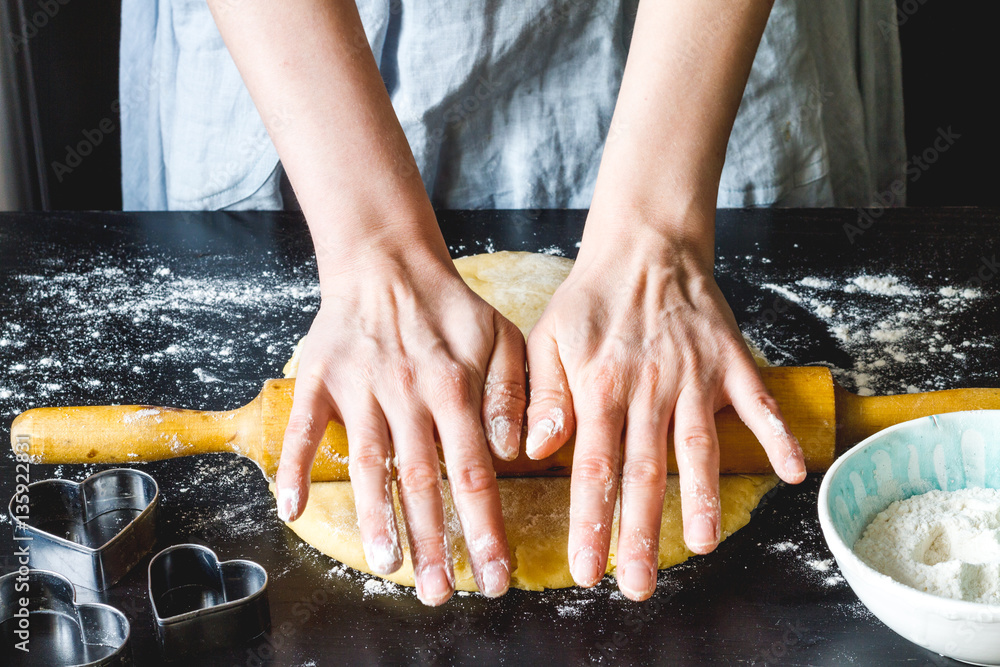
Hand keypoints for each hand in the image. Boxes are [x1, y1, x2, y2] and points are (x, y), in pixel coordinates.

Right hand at [275, 244, 525, 604]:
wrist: (387, 263)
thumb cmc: (451, 308)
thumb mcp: (502, 337)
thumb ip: (513, 393)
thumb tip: (516, 452)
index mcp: (455, 387)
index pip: (474, 471)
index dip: (484, 528)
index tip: (494, 575)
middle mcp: (408, 392)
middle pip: (421, 479)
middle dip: (434, 542)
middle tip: (440, 594)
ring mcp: (360, 387)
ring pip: (368, 462)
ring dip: (375, 517)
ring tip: (387, 566)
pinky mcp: (320, 379)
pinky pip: (304, 427)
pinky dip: (296, 466)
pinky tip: (292, 509)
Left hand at [525, 230, 805, 601]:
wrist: (644, 246)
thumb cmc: (591, 299)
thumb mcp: (548, 338)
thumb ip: (544, 396)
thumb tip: (536, 451)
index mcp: (599, 386)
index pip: (593, 466)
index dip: (591, 520)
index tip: (587, 568)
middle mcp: (648, 387)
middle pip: (645, 471)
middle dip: (640, 532)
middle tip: (637, 584)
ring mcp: (694, 374)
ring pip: (699, 446)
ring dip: (703, 497)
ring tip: (703, 545)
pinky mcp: (729, 360)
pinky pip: (757, 402)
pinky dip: (777, 436)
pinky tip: (793, 474)